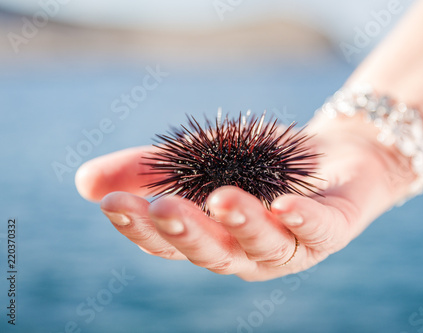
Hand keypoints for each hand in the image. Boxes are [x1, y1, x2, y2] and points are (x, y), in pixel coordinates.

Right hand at [75, 114, 408, 280]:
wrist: (331, 158)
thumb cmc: (260, 164)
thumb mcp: (201, 158)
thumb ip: (149, 169)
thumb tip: (85, 184)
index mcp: (213, 240)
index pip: (170, 244)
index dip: (141, 227)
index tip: (113, 202)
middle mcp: (248, 253)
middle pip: (214, 253)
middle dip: (187, 233)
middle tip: (161, 207)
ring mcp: (291, 246)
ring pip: (263, 245)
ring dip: (242, 223)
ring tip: (222, 200)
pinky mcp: (331, 229)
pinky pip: (317, 230)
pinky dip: (301, 220)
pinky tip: (286, 205)